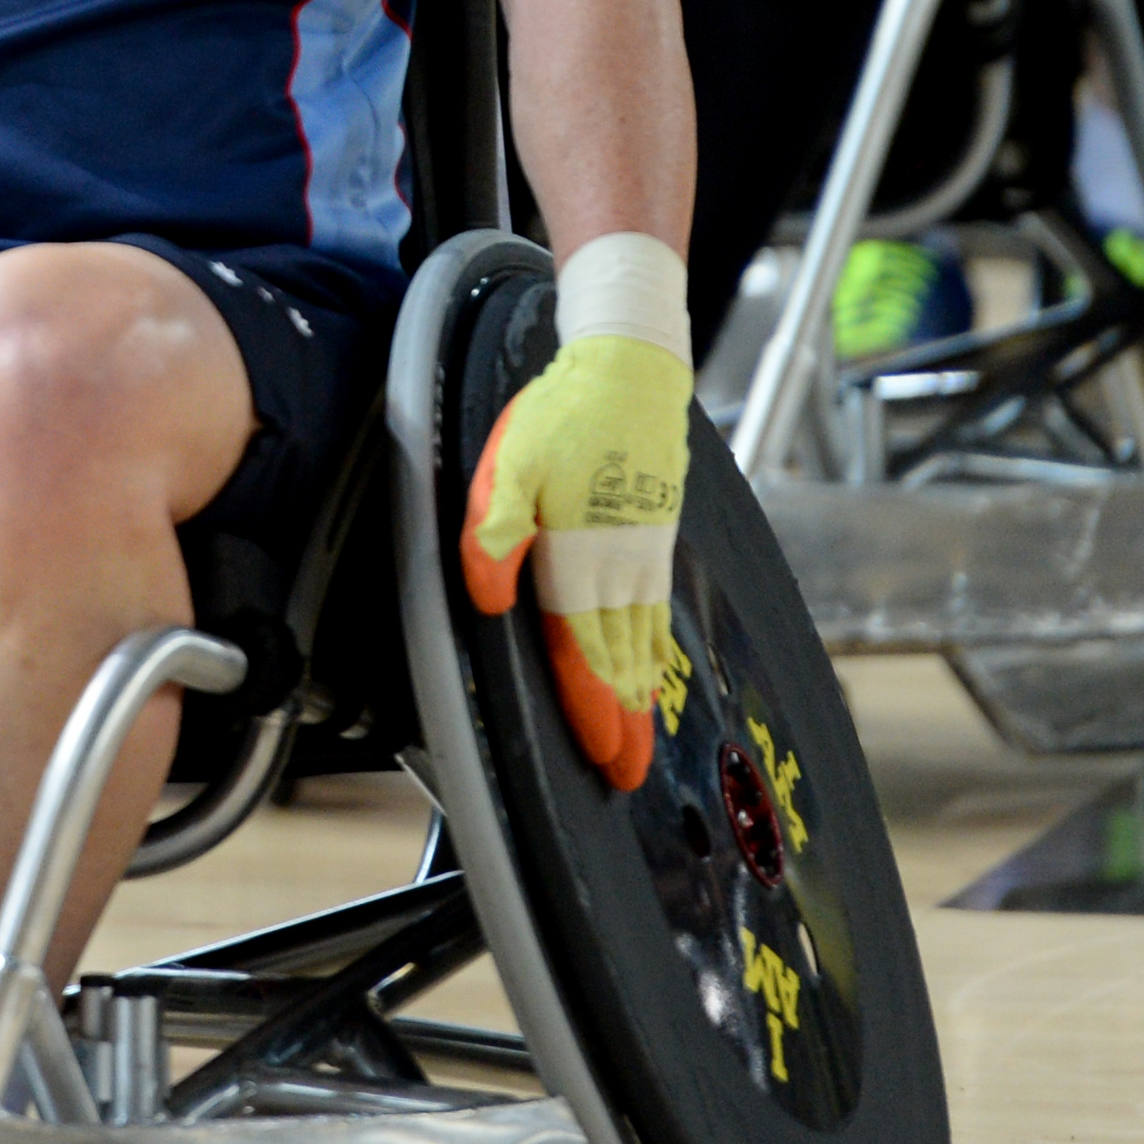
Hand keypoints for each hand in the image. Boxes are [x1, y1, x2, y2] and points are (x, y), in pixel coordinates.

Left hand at [461, 328, 692, 790]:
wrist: (629, 369)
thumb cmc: (562, 415)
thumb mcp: (507, 465)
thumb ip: (493, 535)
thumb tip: (487, 599)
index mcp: (576, 558)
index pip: (580, 651)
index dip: (590, 707)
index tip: (603, 756)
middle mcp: (619, 566)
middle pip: (619, 660)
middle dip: (622, 720)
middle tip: (628, 775)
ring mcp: (644, 552)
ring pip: (642, 639)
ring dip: (642, 693)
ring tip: (644, 739)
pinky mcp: (656, 536)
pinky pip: (657, 610)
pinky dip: (657, 650)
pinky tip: (656, 666)